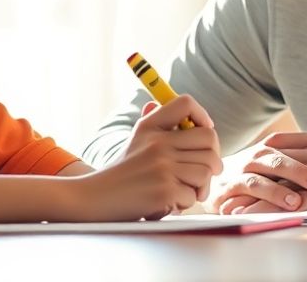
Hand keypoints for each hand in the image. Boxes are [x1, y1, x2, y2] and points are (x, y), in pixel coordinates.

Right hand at [76, 96, 221, 221]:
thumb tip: (178, 108)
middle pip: (210, 139)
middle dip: (213, 158)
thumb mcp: (136, 140)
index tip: (203, 130)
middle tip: (206, 170)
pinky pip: (193, 195)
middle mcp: (158, 142)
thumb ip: (156, 124)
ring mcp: (162, 167)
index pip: (186, 103)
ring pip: (207, 170)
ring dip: (201, 186)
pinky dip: (184, 203)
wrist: (93, 198)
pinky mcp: (164, 191)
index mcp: (150, 125)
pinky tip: (168, 203)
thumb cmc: (120, 173)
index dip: (202, 115)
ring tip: (184, 190)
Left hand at [212, 129, 306, 213]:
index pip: (280, 142)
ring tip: (230, 207)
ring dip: (251, 195)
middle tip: (224, 189)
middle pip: (271, 159)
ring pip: (278, 180)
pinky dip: (271, 210)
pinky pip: (296, 202)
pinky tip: (256, 219)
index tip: (239, 168)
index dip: (256, 156)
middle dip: (245, 175)